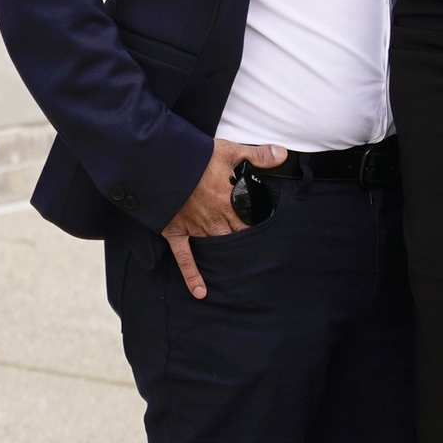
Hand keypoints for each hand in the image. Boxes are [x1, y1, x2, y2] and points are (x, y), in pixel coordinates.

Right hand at [161, 142, 285, 300]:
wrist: (160, 162)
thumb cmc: (195, 156)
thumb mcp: (229, 150)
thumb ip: (257, 154)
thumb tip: (283, 154)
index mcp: (230, 201)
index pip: (251, 221)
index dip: (259, 226)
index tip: (267, 232)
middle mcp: (214, 219)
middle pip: (235, 237)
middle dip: (244, 242)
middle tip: (255, 253)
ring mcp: (195, 228)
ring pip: (216, 248)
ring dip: (226, 257)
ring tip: (238, 271)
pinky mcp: (175, 232)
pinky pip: (185, 258)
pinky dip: (192, 276)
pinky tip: (201, 292)